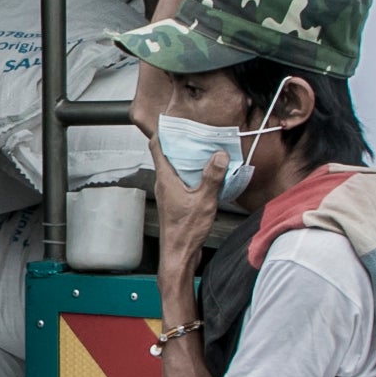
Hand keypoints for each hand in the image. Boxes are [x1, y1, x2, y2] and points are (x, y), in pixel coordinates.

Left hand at [151, 135, 224, 282]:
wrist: (179, 255)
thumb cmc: (185, 231)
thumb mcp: (203, 200)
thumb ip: (211, 177)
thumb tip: (218, 155)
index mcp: (165, 179)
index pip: (157, 146)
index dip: (164, 131)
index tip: (174, 121)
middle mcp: (164, 184)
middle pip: (168, 156)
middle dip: (182, 143)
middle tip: (198, 133)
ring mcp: (170, 194)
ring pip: (176, 169)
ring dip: (189, 160)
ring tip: (207, 152)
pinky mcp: (177, 203)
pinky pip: (184, 181)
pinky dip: (194, 175)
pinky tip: (210, 177)